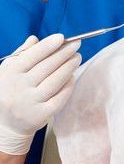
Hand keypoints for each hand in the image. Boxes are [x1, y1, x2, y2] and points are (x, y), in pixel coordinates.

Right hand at [0, 35, 80, 154]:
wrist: (5, 126)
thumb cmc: (9, 91)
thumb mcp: (7, 71)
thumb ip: (21, 54)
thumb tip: (35, 39)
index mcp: (9, 74)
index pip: (31, 56)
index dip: (47, 45)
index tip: (62, 37)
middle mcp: (18, 89)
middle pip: (47, 67)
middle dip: (64, 53)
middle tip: (76, 44)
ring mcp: (30, 104)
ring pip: (55, 81)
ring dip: (69, 67)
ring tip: (77, 57)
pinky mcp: (41, 116)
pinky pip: (59, 98)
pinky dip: (68, 86)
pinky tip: (72, 77)